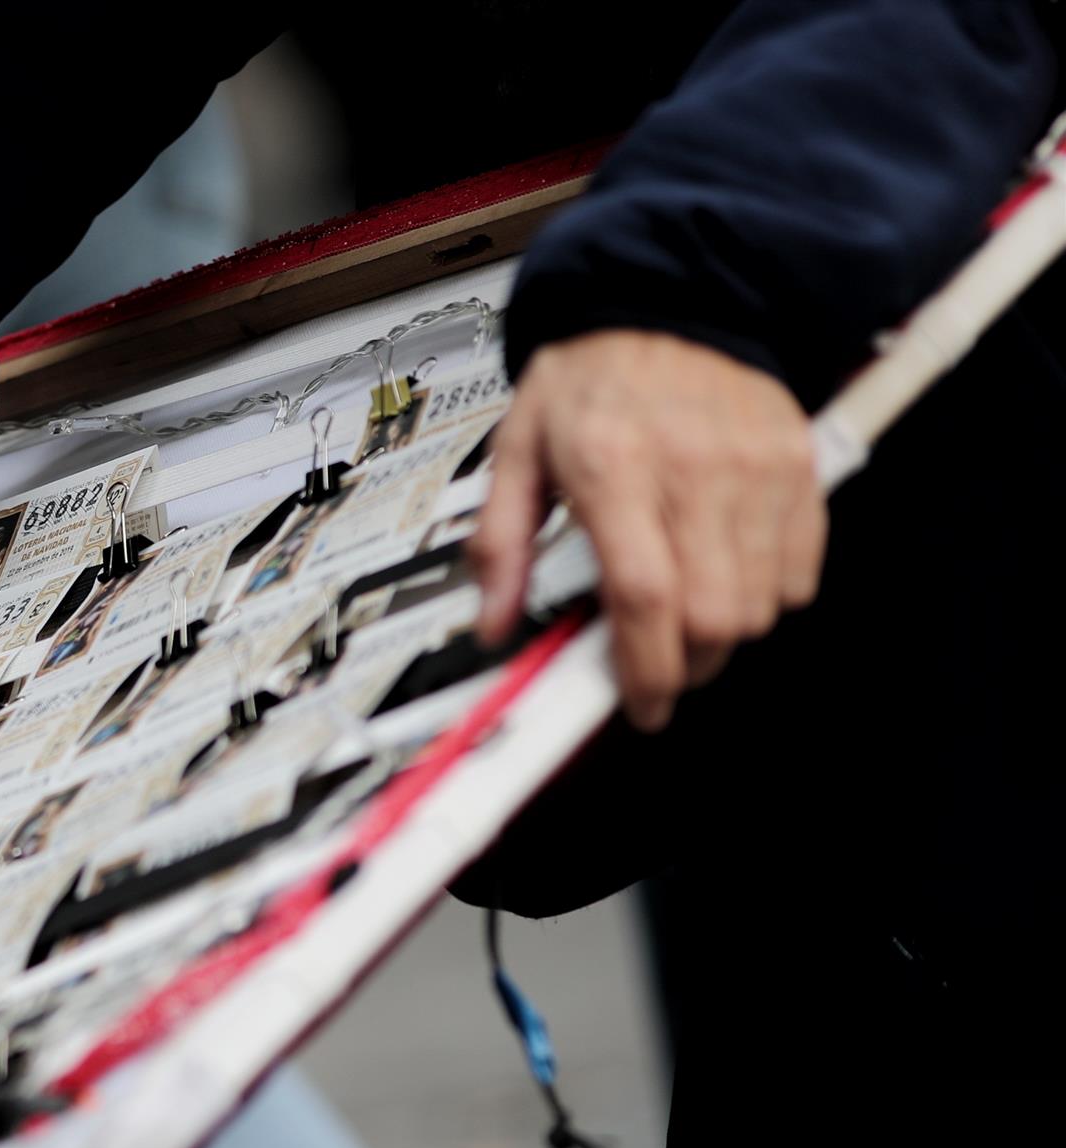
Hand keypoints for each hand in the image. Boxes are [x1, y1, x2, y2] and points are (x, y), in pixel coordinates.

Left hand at [472, 329, 825, 730]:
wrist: (667, 297)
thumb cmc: (589, 377)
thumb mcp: (518, 449)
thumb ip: (500, 544)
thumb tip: (492, 624)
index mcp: (613, 468)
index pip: (644, 597)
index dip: (644, 670)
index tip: (636, 703)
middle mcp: (692, 471)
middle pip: (713, 617)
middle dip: (685, 665)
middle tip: (655, 662)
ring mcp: (756, 468)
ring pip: (762, 606)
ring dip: (724, 635)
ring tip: (687, 616)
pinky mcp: (798, 465)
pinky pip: (802, 570)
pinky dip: (769, 595)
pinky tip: (728, 574)